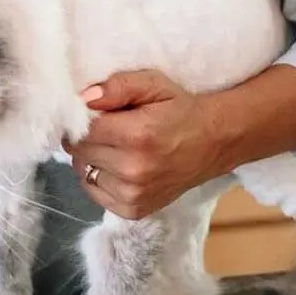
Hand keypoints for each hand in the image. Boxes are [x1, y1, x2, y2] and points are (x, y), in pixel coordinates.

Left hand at [62, 70, 226, 219]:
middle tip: (108, 130)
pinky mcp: (133, 210)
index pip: (83, 129)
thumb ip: (117, 86)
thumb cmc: (181, 110)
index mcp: (137, 135)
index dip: (83, 119)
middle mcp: (133, 169)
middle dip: (87, 138)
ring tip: (115, 148)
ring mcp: (133, 194)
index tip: (96, 115)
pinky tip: (117, 167)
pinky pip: (94, 192)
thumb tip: (84, 99)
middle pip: (80, 151)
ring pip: (84, 172)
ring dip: (91, 159)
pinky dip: (98, 178)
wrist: (215, 143)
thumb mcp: (154, 84)